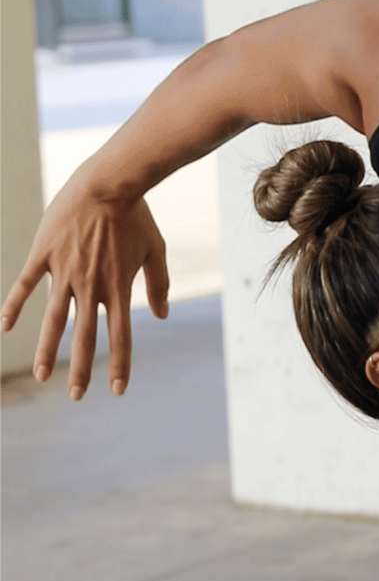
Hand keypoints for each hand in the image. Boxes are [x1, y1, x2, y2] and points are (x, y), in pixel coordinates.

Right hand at [1, 166, 169, 399]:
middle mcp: (91, 287)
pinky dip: (12, 305)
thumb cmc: (136, 216)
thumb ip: (158, 285)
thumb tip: (161, 316)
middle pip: (84, 337)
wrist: (109, 183)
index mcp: (118, 289)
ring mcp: (65, 272)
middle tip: (75, 397)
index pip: (120, 337)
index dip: (119, 365)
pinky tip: (3, 327)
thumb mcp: (155, 250)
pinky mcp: (44, 255)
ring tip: (42, 376)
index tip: (116, 391)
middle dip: (80, 370)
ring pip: (53, 320)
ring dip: (47, 350)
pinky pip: (24, 285)